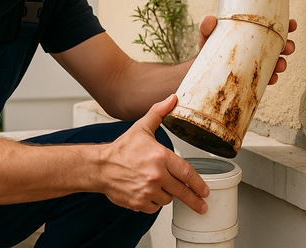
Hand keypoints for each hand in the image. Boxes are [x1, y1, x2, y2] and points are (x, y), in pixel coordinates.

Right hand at [99, 95, 209, 213]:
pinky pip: (155, 207)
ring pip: (168, 199)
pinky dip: (154, 202)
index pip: (187, 173)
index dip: (198, 184)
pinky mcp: (139, 203)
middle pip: (182, 191)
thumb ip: (159, 113)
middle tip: (201, 205)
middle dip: (194, 200)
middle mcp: (156, 175)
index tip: (205, 191)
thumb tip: (172, 99)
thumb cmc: (121, 149)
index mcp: (161, 157)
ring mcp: (148, 190)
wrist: (100, 167)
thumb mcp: (141, 127)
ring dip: (167, 195)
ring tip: (158, 185)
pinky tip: (148, 192)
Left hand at [197, 16, 296, 84]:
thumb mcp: (206, 37)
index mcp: (251, 34)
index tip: (292, 24)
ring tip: (280, 65)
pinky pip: (266, 78)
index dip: (286, 26)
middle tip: (287, 47)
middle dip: (288, 46)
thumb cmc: (207, 49)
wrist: (201, 72)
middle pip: (279, 46)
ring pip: (276, 63)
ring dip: (282, 63)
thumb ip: (206, 28)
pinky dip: (271, 78)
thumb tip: (210, 19)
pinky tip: (272, 78)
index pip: (272, 28)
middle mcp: (256, 49)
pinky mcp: (252, 78)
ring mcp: (255, 64)